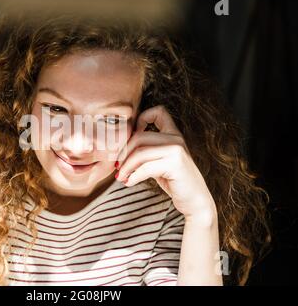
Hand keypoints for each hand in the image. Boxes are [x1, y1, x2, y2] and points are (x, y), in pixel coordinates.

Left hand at [115, 105, 216, 221]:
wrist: (195, 201)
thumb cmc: (174, 182)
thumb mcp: (158, 162)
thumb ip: (145, 152)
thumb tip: (118, 152)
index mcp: (173, 134)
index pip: (158, 111)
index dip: (141, 118)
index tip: (131, 139)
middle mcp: (176, 138)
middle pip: (139, 136)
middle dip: (123, 153)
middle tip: (117, 167)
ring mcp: (177, 150)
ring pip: (140, 152)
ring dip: (126, 166)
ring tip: (121, 177)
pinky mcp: (175, 164)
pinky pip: (146, 167)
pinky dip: (133, 176)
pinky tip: (129, 182)